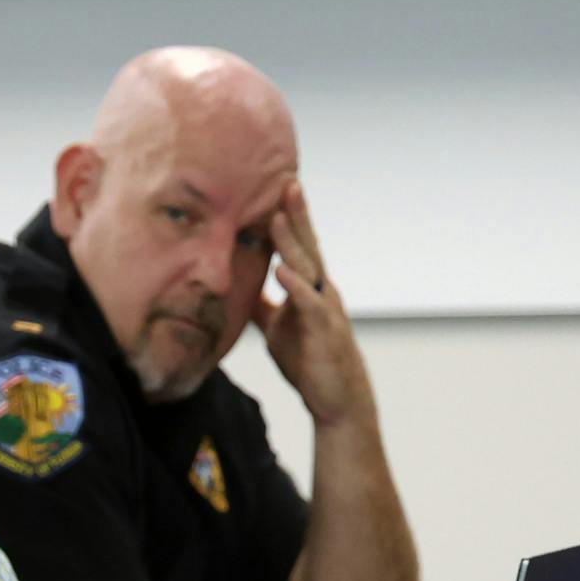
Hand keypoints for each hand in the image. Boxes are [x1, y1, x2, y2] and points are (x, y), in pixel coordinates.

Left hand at [251, 180, 373, 428]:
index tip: (278, 188)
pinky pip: (310, 305)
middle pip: (307, 247)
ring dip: (292, 243)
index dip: (290, 219)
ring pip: (308, 269)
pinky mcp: (324, 332)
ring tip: (279, 216)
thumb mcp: (278, 328)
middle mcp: (320, 292)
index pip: (299, 246)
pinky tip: (281, 271)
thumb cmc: (308, 361)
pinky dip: (295, 287)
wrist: (333, 399)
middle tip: (288, 182)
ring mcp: (325, 309)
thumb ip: (264, 305)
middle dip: (297, 215)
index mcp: (309, 288)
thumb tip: (245, 289)